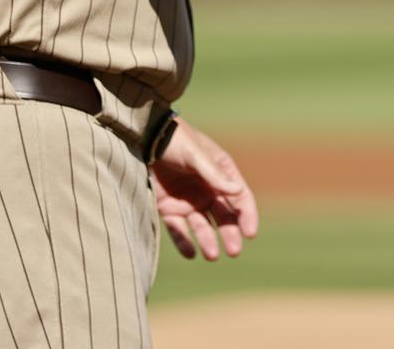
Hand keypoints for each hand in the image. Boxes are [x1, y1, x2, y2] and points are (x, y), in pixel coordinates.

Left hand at [151, 117, 258, 260]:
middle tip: (234, 251)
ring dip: (208, 240)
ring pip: (202, 226)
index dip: (247, 215)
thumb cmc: (175, 140)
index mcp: (221, 173)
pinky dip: (185, 242)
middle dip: (230, 234)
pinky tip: (191, 254)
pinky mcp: (168, 208)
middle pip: (224, 216)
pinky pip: (179, 229)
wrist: (143, 138)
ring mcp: (188, 200)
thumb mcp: (196, 155)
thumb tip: (237, 191)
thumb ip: (214, 174)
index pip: (239, 197)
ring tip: (212, 256)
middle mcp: (208, 189)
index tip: (250, 232)